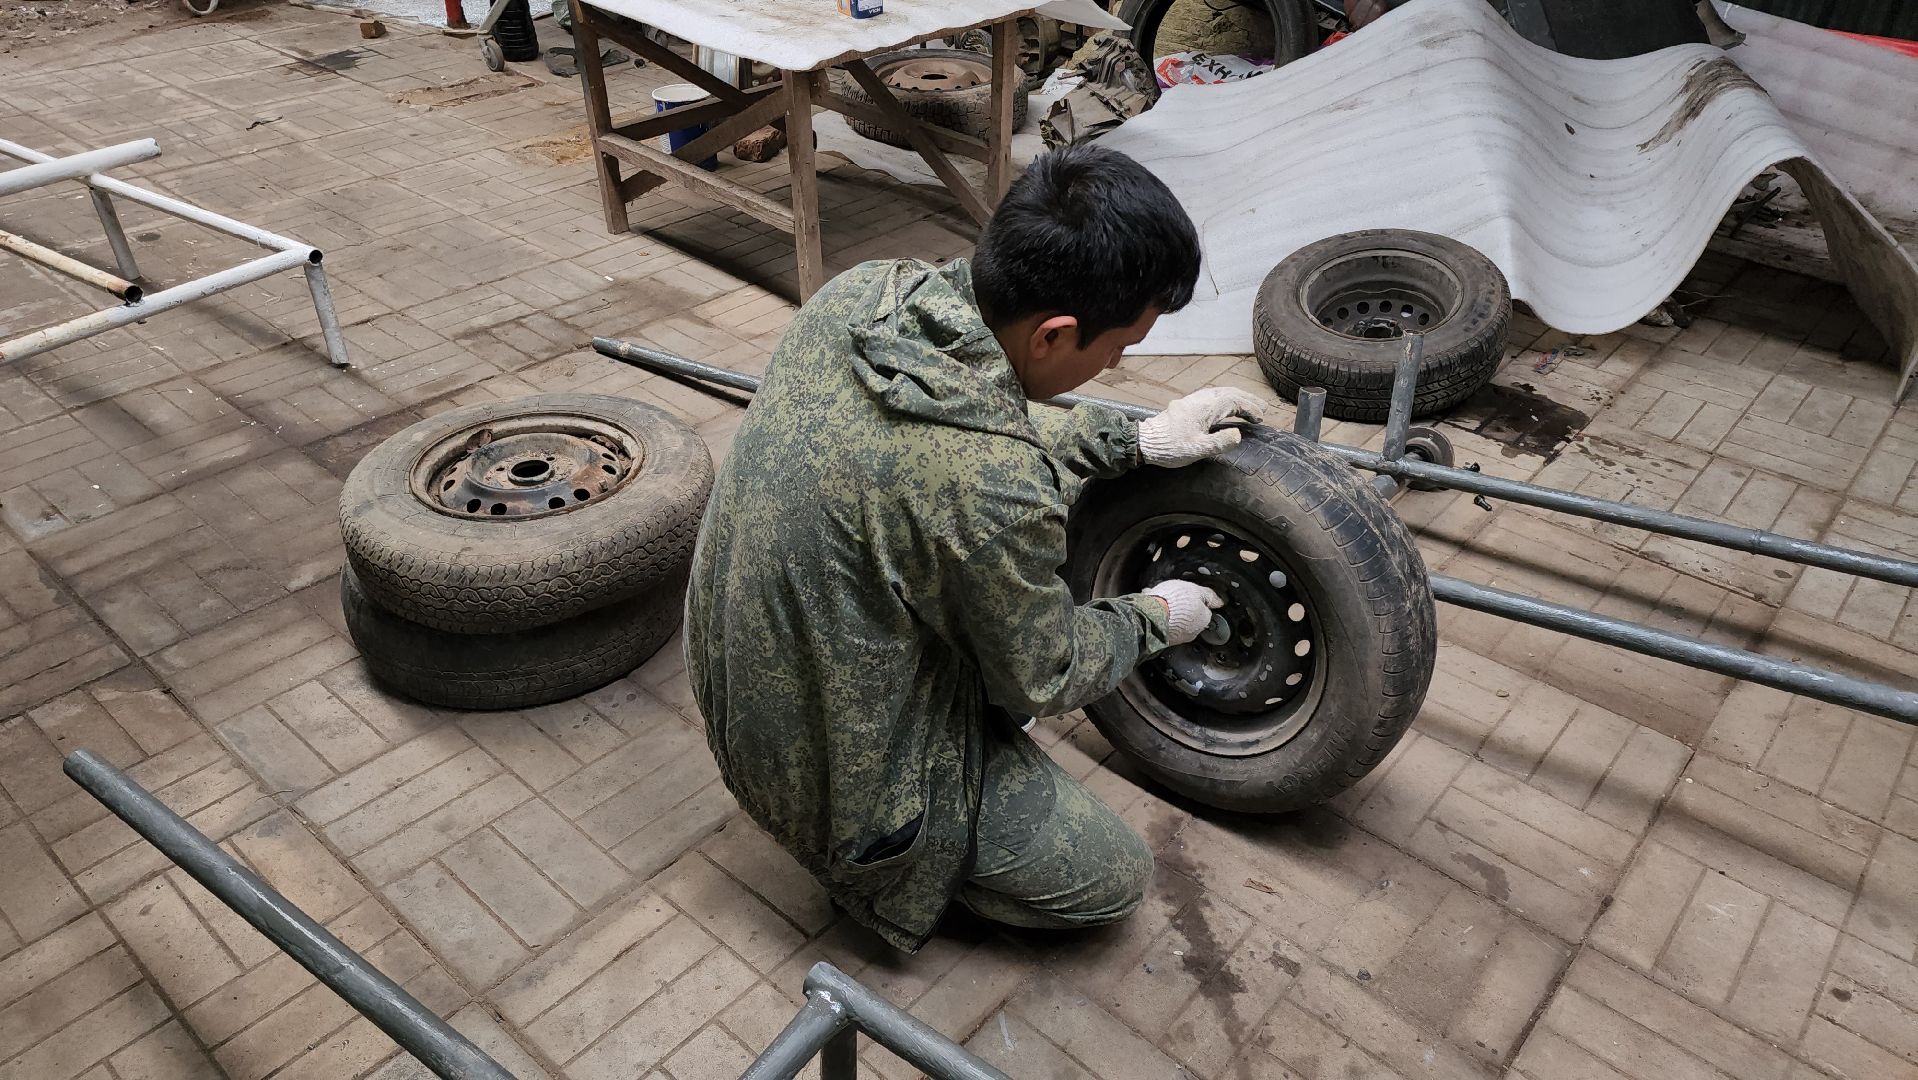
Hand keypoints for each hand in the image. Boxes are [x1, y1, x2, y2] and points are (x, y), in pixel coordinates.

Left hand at [1138, 387, 1265, 466]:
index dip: (1250, 408)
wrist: (1144, 442)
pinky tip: (1227, 408)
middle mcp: (1199, 400)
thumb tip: (1238, 435)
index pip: (1234, 402)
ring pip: (1220, 393)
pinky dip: (1225, 400)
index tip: (1260, 418)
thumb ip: (1220, 442)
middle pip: (1229, 393)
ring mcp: (1192, 401)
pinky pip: (1211, 397)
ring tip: (1249, 406)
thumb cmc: (1169, 447)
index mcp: (1204, 408)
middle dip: (1247, 399)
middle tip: (1262, 408)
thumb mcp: (1198, 449)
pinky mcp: (1187, 405)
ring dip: (1237, 398)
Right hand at [1143, 580, 1225, 644]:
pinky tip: (1154, 610)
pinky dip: (1160, 620)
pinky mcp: (1163, 641)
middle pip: (1191, 619)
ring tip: (1162, 603)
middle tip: (1175, 600)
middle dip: (1184, 610)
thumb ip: (1209, 595)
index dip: (1197, 602)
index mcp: (1204, 619)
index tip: (1190, 597)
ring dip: (1171, 615)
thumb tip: (1219, 601)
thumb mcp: (1196, 590)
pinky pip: (1164, 628)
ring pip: (1177, 624)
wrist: (1152, 614)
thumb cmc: (1174, 602)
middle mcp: (1192, 632)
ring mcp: (1177, 638)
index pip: (1206, 611)